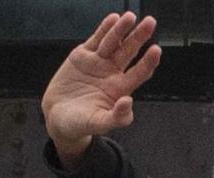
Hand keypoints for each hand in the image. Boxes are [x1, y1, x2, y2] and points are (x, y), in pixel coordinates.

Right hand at [41, 11, 161, 159]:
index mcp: (120, 89)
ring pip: (112, 43)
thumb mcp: (99, 124)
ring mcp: (98, 63)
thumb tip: (128, 102)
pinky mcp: (83, 56)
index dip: (148, 62)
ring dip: (121, 29)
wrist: (58, 116)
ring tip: (130, 16)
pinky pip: (96, 40)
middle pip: (129, 52)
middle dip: (139, 37)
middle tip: (150, 23)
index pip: (139, 73)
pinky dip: (103, 29)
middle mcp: (112, 73)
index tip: (156, 50)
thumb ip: (116, 117)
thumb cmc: (81, 124)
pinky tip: (113, 19)